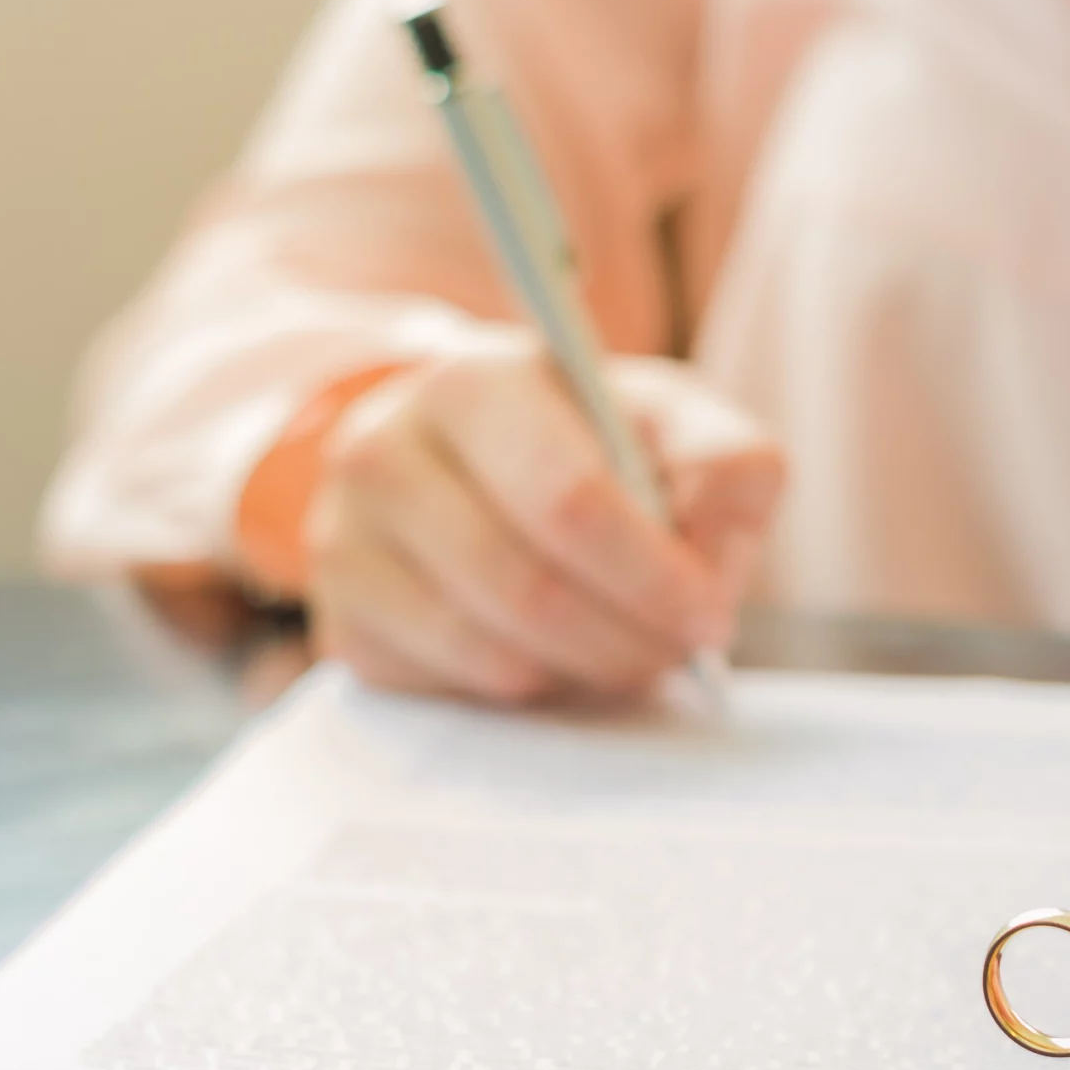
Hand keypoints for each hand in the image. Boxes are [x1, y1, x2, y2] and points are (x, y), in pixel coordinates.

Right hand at [305, 331, 784, 703]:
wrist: (473, 464)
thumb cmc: (593, 444)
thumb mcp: (675, 425)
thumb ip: (727, 470)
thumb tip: (709, 569)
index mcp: (475, 381)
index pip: (568, 499)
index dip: (652, 575)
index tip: (709, 613)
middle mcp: (383, 450)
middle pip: (530, 588)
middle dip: (630, 637)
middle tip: (680, 649)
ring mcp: (346, 540)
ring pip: (494, 652)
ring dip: (589, 669)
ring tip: (630, 647)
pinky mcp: (342, 622)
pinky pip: (455, 688)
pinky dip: (530, 688)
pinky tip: (559, 652)